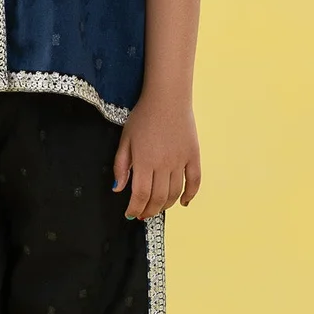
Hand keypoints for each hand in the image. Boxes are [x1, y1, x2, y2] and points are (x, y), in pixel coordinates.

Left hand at [112, 91, 200, 219]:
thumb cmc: (143, 116)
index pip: (140, 195)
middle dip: (149, 211)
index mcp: (144, 161)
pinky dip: (190, 195)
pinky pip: (194, 181)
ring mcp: (180, 161)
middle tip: (143, 215)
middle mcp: (163, 164)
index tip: (131, 214)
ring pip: (175, 193)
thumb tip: (118, 190)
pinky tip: (183, 203)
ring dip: (166, 206)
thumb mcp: (125, 140)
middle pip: (158, 198)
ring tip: (158, 209)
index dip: (135, 208)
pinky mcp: (193, 155)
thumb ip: (121, 166)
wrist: (167, 98)